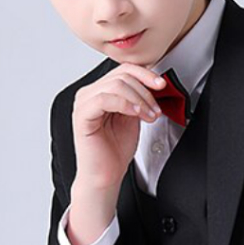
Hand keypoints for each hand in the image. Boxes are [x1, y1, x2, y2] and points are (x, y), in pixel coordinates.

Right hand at [70, 63, 167, 189]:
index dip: (145, 74)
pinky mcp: (82, 115)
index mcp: (101, 91)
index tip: (161, 85)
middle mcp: (90, 93)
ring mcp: (84, 103)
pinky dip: (125, 104)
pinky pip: (104, 99)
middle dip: (145, 92)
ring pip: (116, 85)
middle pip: (122, 76)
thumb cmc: (116, 149)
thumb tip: (152, 84)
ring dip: (139, 99)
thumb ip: (138, 98)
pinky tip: (136, 114)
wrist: (106, 174)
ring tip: (149, 116)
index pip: (124, 70)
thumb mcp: (134, 116)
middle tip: (155, 111)